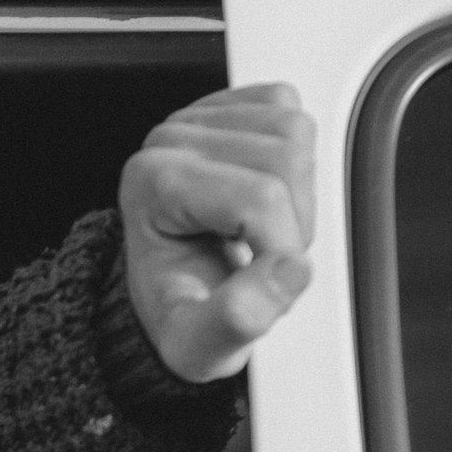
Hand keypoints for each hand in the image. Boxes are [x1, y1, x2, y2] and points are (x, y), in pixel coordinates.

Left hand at [118, 81, 315, 384]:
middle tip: (261, 255)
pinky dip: (296, 158)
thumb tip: (288, 273)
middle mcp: (170, 141)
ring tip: (261, 229)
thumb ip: (236, 319)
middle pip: (285, 158)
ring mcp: (199, 118)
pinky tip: (265, 196)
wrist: (170, 294)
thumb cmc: (180, 313)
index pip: (261, 197)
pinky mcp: (230, 107)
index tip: (262, 281)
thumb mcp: (196, 344)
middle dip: (292, 220)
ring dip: (298, 192)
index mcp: (153, 184)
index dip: (282, 247)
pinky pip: (292, 109)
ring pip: (295, 131)